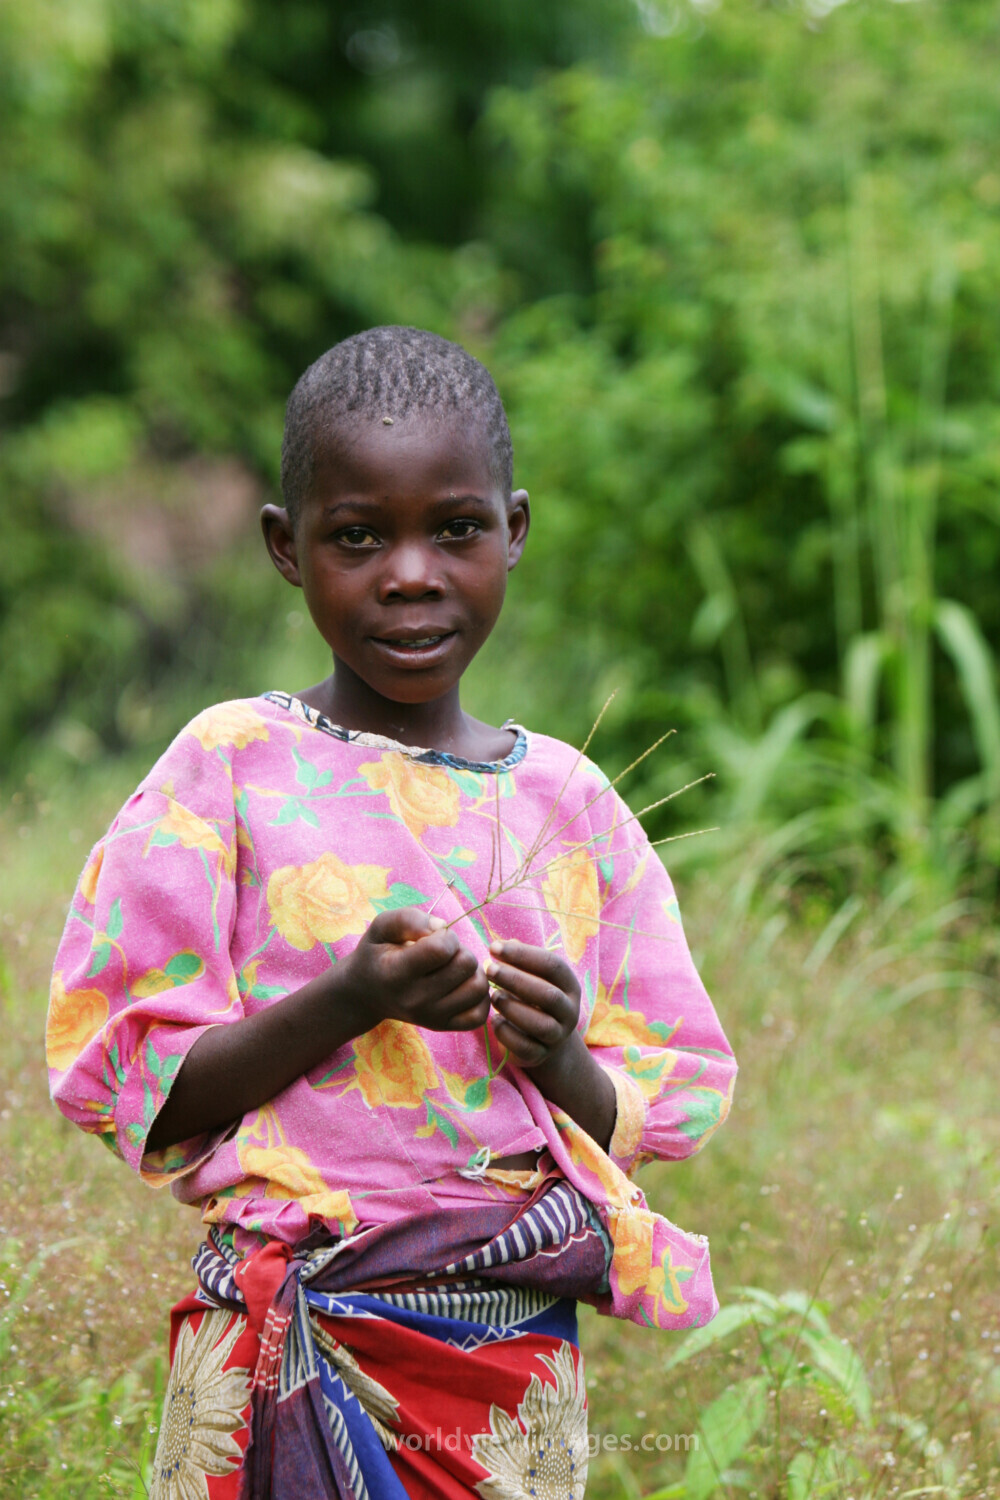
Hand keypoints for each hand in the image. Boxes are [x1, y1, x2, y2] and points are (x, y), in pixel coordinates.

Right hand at [339, 907, 490, 1034]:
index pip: (441, 949)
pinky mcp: (443, 1027)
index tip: (433, 938)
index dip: (445, 935)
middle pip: (466, 965)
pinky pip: (479, 1014)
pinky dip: (478, 997)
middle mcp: (415, 1001)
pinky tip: (461, 985)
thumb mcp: (382, 927)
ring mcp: (431, 1018)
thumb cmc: (378, 954)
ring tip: (452, 968)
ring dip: (472, 971)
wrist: (366, 995)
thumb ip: (409, 919)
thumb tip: (442, 927)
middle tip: (442, 954)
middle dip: (459, 950)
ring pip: (478, 988)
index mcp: (396, 974)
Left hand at [483, 939, 580, 1067]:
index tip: (494, 947)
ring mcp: (557, 1036)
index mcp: (569, 986)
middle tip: (489, 969)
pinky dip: (506, 1033)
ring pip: (541, 1024)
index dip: (523, 954)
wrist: (545, 1039)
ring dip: (513, 1008)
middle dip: (516, 980)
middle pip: (549, 995)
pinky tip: (494, 1021)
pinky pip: (525, 1047)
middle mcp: (569, 1011)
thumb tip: (500, 946)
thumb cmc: (533, 998)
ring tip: (493, 996)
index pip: (553, 965)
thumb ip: (519, 961)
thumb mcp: (532, 977)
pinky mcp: (541, 1055)